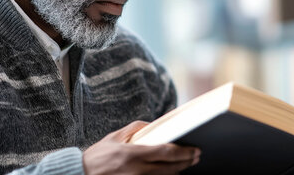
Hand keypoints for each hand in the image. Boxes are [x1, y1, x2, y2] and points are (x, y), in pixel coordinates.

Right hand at [83, 121, 200, 174]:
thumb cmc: (98, 155)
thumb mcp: (115, 137)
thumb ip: (135, 128)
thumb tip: (154, 124)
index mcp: (133, 154)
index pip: (166, 152)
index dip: (184, 152)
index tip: (195, 150)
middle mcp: (138, 170)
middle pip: (171, 168)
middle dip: (186, 162)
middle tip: (196, 157)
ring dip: (178, 172)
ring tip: (185, 164)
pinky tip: (171, 173)